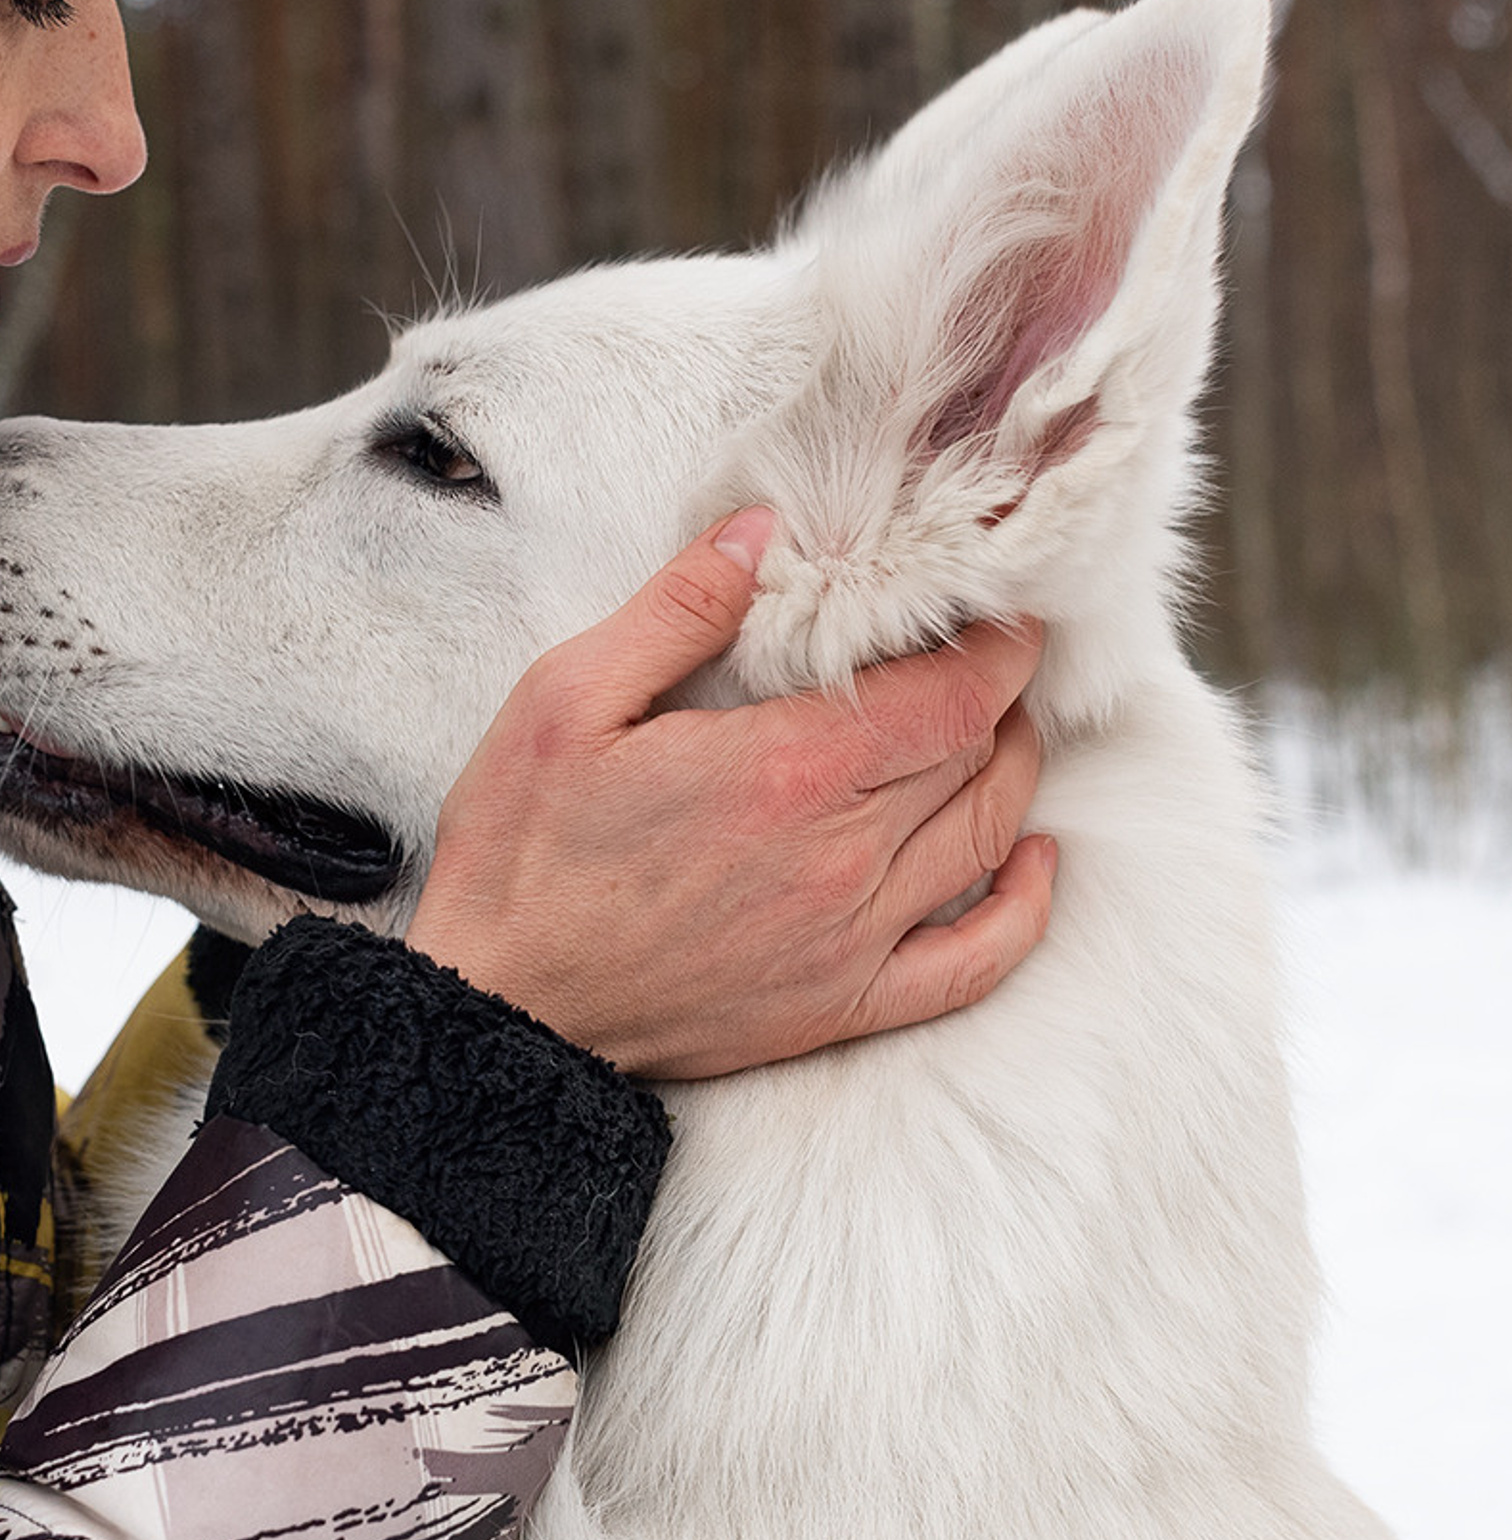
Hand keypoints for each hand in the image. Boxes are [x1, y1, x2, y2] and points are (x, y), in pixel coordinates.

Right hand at [404, 508, 1056, 1078]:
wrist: (504, 1006)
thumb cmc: (524, 852)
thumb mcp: (567, 699)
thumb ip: (675, 611)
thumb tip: (759, 532)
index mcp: (782, 769)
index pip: (949, 695)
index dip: (998, 647)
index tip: (1004, 611)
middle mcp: (839, 856)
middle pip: (976, 756)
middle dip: (1001, 693)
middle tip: (989, 650)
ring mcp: (850, 938)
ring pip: (988, 839)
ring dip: (1014, 771)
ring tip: (1001, 725)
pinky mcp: (842, 1003)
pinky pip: (975, 961)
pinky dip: (1026, 908)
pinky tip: (1035, 861)